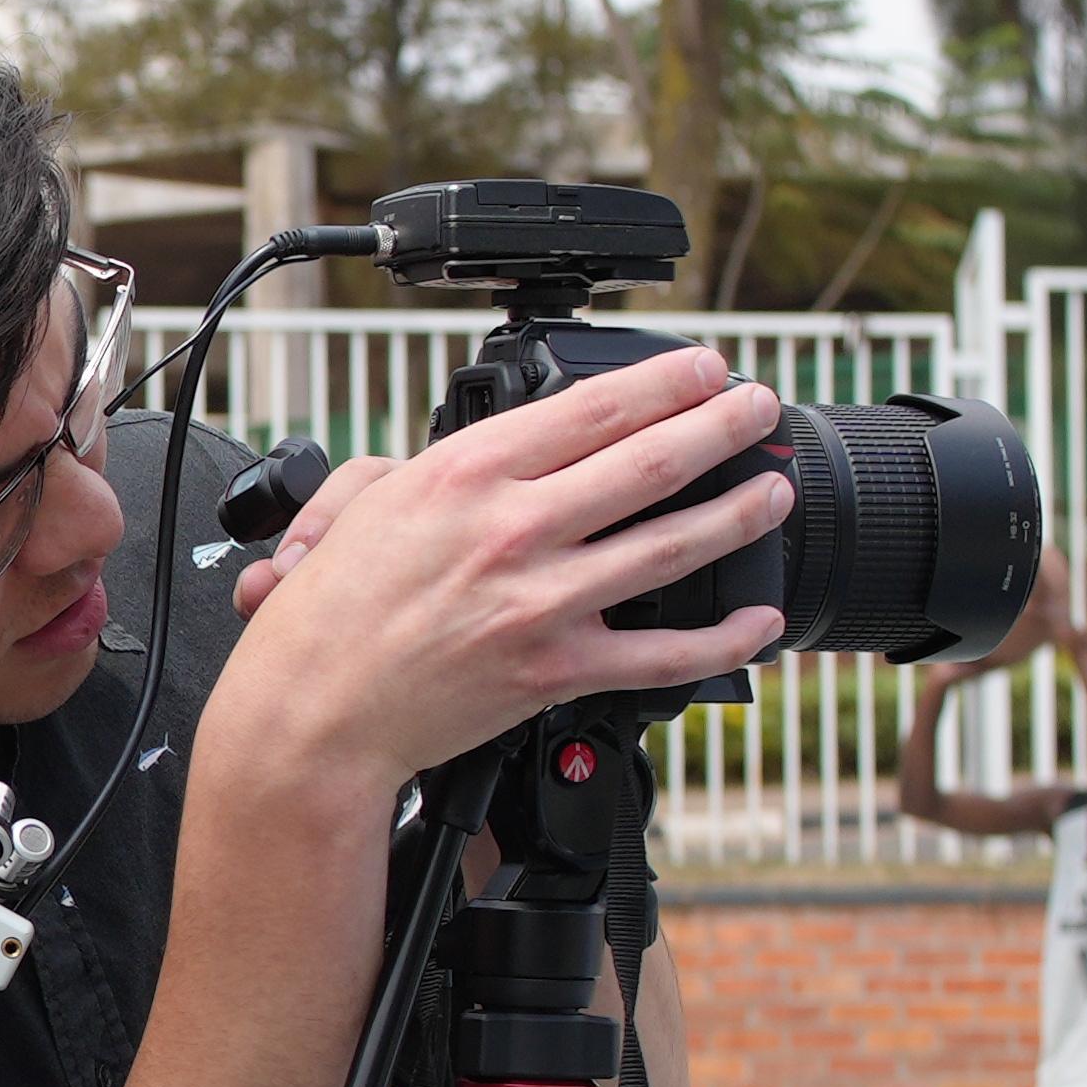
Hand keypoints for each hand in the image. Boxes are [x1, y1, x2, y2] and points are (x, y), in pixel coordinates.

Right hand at [212, 342, 792, 793]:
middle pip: (650, 462)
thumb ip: (411, 466)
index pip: (591, 408)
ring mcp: (541, 603)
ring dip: (739, 512)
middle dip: (723, 426)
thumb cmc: (321, 619)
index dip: (665, 381)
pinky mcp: (557, 672)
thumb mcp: (353, 507)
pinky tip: (760, 621)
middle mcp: (512, 530)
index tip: (704, 367)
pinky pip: (663, 655)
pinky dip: (723, 641)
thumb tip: (465, 458)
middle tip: (758, 406)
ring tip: (775, 489)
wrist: (310, 719)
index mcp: (464, 476)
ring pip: (671, 545)